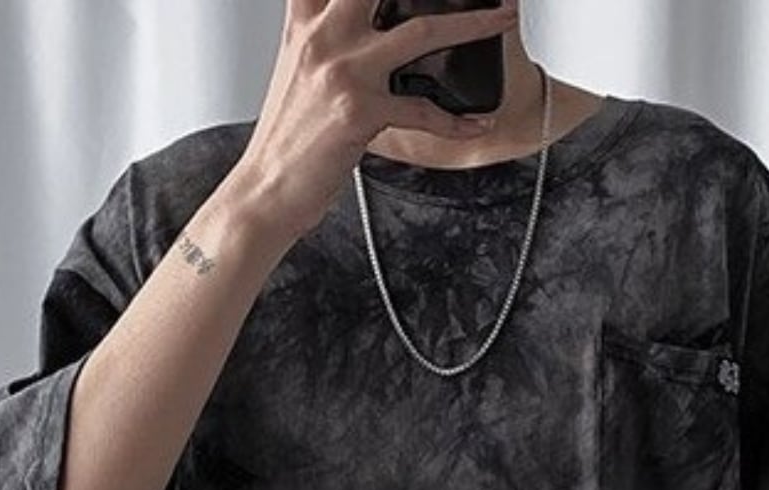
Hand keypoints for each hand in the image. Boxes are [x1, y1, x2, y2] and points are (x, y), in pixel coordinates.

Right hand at [232, 0, 521, 239]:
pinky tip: (477, 123)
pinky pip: (423, 110)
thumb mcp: (296, 73)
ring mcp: (343, 71)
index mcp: (306, 23)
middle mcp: (323, 36)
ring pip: (422, 31)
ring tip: (503, 18)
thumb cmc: (286, 140)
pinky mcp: (360, 111)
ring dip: (473, 24)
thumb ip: (323, 39)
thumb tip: (361, 27)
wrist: (266, 192)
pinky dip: (457, 121)